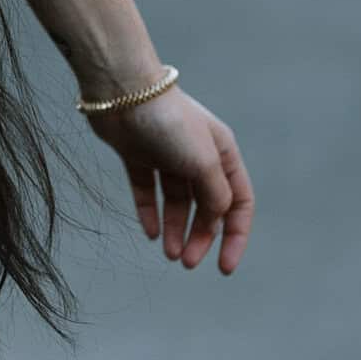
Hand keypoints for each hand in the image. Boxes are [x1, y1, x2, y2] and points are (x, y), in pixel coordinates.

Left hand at [82, 86, 254, 274]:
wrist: (122, 92)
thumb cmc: (169, 122)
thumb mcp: (204, 162)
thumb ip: (215, 194)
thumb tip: (217, 219)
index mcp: (223, 154)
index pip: (238, 203)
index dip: (235, 236)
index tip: (224, 267)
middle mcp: (197, 155)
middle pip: (205, 206)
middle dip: (200, 237)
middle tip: (185, 262)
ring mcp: (166, 155)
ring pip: (176, 202)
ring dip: (175, 229)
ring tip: (168, 253)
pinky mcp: (137, 155)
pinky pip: (147, 191)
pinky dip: (149, 212)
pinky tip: (150, 233)